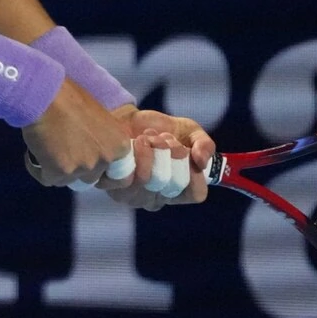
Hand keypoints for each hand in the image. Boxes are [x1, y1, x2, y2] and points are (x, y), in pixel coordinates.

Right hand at [20, 81, 135, 188]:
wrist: (44, 95)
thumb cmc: (70, 97)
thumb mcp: (99, 117)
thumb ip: (102, 138)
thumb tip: (93, 150)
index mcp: (120, 145)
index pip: (117, 174)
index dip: (101, 169)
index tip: (89, 161)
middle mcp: (105, 160)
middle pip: (91, 177)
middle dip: (78, 167)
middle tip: (64, 149)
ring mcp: (83, 168)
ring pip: (69, 180)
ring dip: (59, 169)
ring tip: (47, 149)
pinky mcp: (60, 173)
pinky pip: (48, 179)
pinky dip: (39, 169)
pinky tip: (33, 153)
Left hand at [99, 107, 215, 210]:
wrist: (127, 119)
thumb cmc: (161, 129)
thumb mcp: (190, 131)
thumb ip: (204, 145)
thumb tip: (202, 162)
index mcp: (178, 191)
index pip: (195, 193)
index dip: (194, 171)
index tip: (186, 150)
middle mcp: (155, 198)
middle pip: (171, 183)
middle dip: (171, 152)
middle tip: (165, 138)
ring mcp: (133, 195)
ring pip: (148, 179)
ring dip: (152, 149)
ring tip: (149, 137)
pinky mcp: (112, 184)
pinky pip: (127, 174)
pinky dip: (134, 151)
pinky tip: (133, 142)